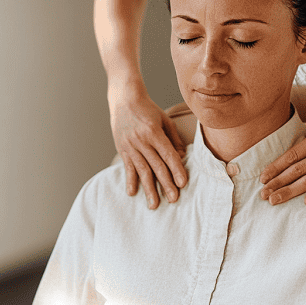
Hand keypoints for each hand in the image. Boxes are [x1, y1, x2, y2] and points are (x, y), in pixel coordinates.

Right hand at [109, 86, 186, 208]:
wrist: (125, 99)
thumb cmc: (148, 109)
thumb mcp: (165, 120)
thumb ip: (174, 138)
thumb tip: (182, 157)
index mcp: (154, 132)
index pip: (168, 155)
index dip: (176, 169)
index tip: (183, 183)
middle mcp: (141, 141)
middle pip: (156, 166)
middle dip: (166, 184)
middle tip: (173, 199)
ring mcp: (130, 146)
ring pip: (142, 171)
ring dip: (148, 189)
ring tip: (154, 204)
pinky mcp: (122, 149)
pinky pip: (127, 168)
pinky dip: (130, 181)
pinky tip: (133, 193)